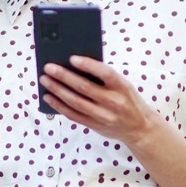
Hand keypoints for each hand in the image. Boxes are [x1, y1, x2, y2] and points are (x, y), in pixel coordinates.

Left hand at [40, 56, 162, 144]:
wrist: (140, 128)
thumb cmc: (128, 100)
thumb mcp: (124, 85)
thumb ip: (105, 77)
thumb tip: (75, 65)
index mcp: (123, 87)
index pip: (105, 73)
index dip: (88, 65)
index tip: (72, 58)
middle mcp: (114, 102)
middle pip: (84, 88)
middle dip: (64, 76)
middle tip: (48, 67)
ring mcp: (104, 116)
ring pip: (75, 102)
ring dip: (57, 90)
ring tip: (45, 80)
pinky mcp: (96, 126)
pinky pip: (73, 115)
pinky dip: (59, 105)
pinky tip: (49, 97)